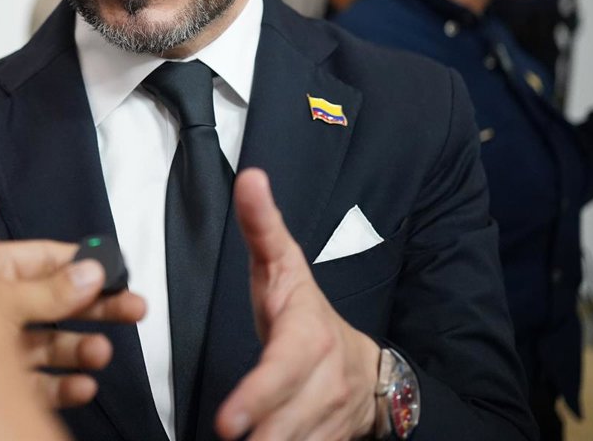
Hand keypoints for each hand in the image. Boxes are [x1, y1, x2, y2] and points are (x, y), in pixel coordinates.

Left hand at [0, 240, 146, 407]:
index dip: (82, 263)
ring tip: (100, 352)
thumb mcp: (1, 301)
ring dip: (81, 349)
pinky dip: (62, 386)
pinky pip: (38, 382)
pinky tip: (81, 385)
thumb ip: (48, 292)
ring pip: (50, 345)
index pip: (45, 260)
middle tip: (133, 308)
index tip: (116, 271)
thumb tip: (90, 274)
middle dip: (97, 307)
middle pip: (57, 303)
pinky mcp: (1, 382)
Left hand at [216, 168, 380, 440]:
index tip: (227, 422)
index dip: (256, 397)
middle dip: (259, 434)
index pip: (282, 369)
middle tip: (226, 436)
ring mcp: (329, 418)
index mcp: (307, 336)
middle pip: (285, 419)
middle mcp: (323, 381)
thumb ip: (263, 226)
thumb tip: (250, 177)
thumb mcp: (282, 266)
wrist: (366, 368)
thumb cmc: (305, 311)